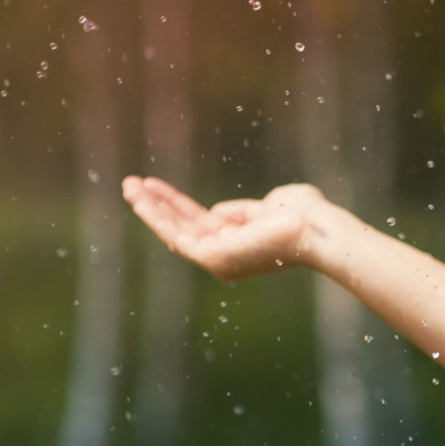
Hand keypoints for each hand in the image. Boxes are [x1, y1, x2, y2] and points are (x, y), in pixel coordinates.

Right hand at [121, 176, 327, 282]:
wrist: (316, 228)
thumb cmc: (304, 216)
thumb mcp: (270, 206)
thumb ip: (242, 210)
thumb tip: (215, 212)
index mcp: (241, 244)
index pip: (202, 223)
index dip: (178, 205)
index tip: (157, 187)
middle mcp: (227, 257)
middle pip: (183, 228)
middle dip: (157, 206)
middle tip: (133, 185)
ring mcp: (218, 260)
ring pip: (174, 232)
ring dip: (149, 208)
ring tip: (128, 186)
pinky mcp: (212, 258)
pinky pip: (176, 235)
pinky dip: (156, 216)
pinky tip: (140, 198)